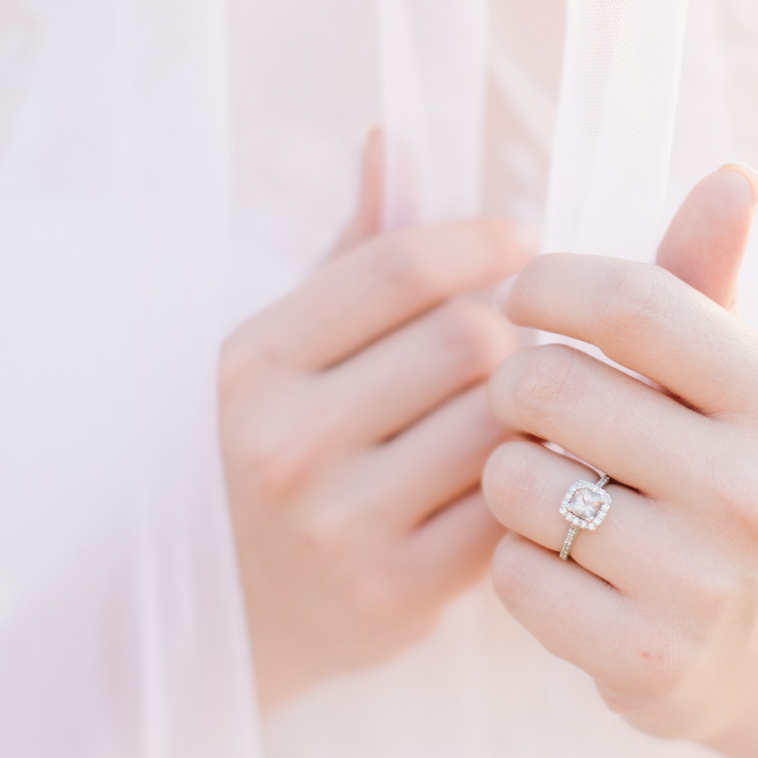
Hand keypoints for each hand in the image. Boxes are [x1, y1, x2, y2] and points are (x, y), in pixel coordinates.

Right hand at [221, 133, 533, 707]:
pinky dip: (531, 478)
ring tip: (528, 398)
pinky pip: (506, 510)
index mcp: (254, 362)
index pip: (403, 265)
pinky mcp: (394, 596)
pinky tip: (527, 468)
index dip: (483, 240)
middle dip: (514, 327)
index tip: (522, 241)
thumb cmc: (274, 450)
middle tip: (525, 334)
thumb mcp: (283, 349)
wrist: (224, 617)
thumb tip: (391, 139)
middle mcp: (286, 442)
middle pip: (469, 339)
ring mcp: (339, 525)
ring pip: (500, 424)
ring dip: (533, 403)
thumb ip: (350, 251)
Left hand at [481, 165, 757, 757]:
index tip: (521, 296)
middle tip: (526, 405)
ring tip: (551, 490)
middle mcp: (753, 489)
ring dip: (509, 478)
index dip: (548, 285)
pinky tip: (559, 564)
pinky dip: (514, 562)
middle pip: (549, 384)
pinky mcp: (648, 660)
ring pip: (516, 482)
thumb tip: (730, 173)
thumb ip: (709, 281)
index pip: (629, 300)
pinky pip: (512, 573)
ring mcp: (703, 582)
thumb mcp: (738, 383)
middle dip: (513, 385)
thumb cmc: (734, 482)